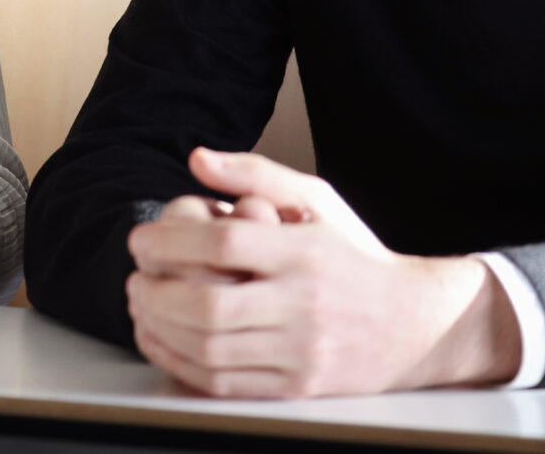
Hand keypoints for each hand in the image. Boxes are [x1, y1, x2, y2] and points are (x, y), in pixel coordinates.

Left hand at [124, 148, 519, 398]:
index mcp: (305, 252)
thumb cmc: (354, 255)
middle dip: (155, 293)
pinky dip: (182, 364)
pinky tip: (164, 343)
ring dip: (161, 330)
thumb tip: (197, 158)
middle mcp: (304, 304)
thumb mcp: (316, 201)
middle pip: (210, 305)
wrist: (413, 325)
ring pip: (212, 350)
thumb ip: (256, 174)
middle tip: (131, 279)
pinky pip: (225, 384)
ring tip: (140, 308)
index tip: (139, 240)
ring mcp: (301, 351)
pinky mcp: (297, 387)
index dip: (170, 241)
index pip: (225, 243)